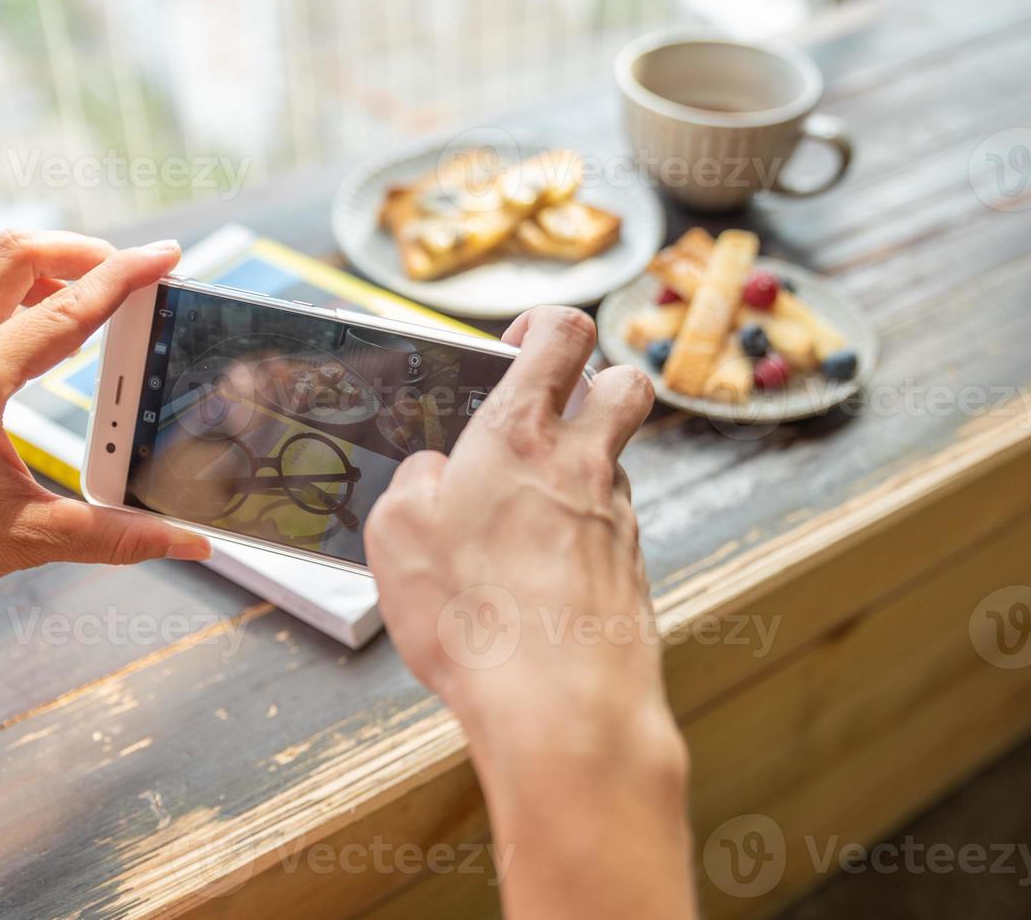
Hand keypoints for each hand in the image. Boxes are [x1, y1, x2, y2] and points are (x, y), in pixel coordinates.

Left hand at [0, 230, 209, 648]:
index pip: (64, 313)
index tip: (165, 256)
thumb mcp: (24, 540)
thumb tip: (183, 541)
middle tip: (126, 269)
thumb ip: (114, 537)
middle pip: (13, 256)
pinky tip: (30, 317)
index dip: (124, 278)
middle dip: (79, 250)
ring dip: (38, 261)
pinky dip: (3, 286)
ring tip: (85, 286)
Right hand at [365, 306, 693, 919]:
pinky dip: (583, 532)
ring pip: (615, 461)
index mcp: (521, 435)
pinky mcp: (632, 569)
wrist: (561, 705)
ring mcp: (617, 517)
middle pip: (625, 383)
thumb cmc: (474, 616)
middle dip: (597, 379)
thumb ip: (416, 483)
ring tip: (524, 516)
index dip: (546, 324)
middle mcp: (583, 464)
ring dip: (582, 467)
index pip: (562, 334)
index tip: (523, 340)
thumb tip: (436, 473)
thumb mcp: (397, 535)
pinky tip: (541, 573)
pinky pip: (612, 526)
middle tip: (553, 409)